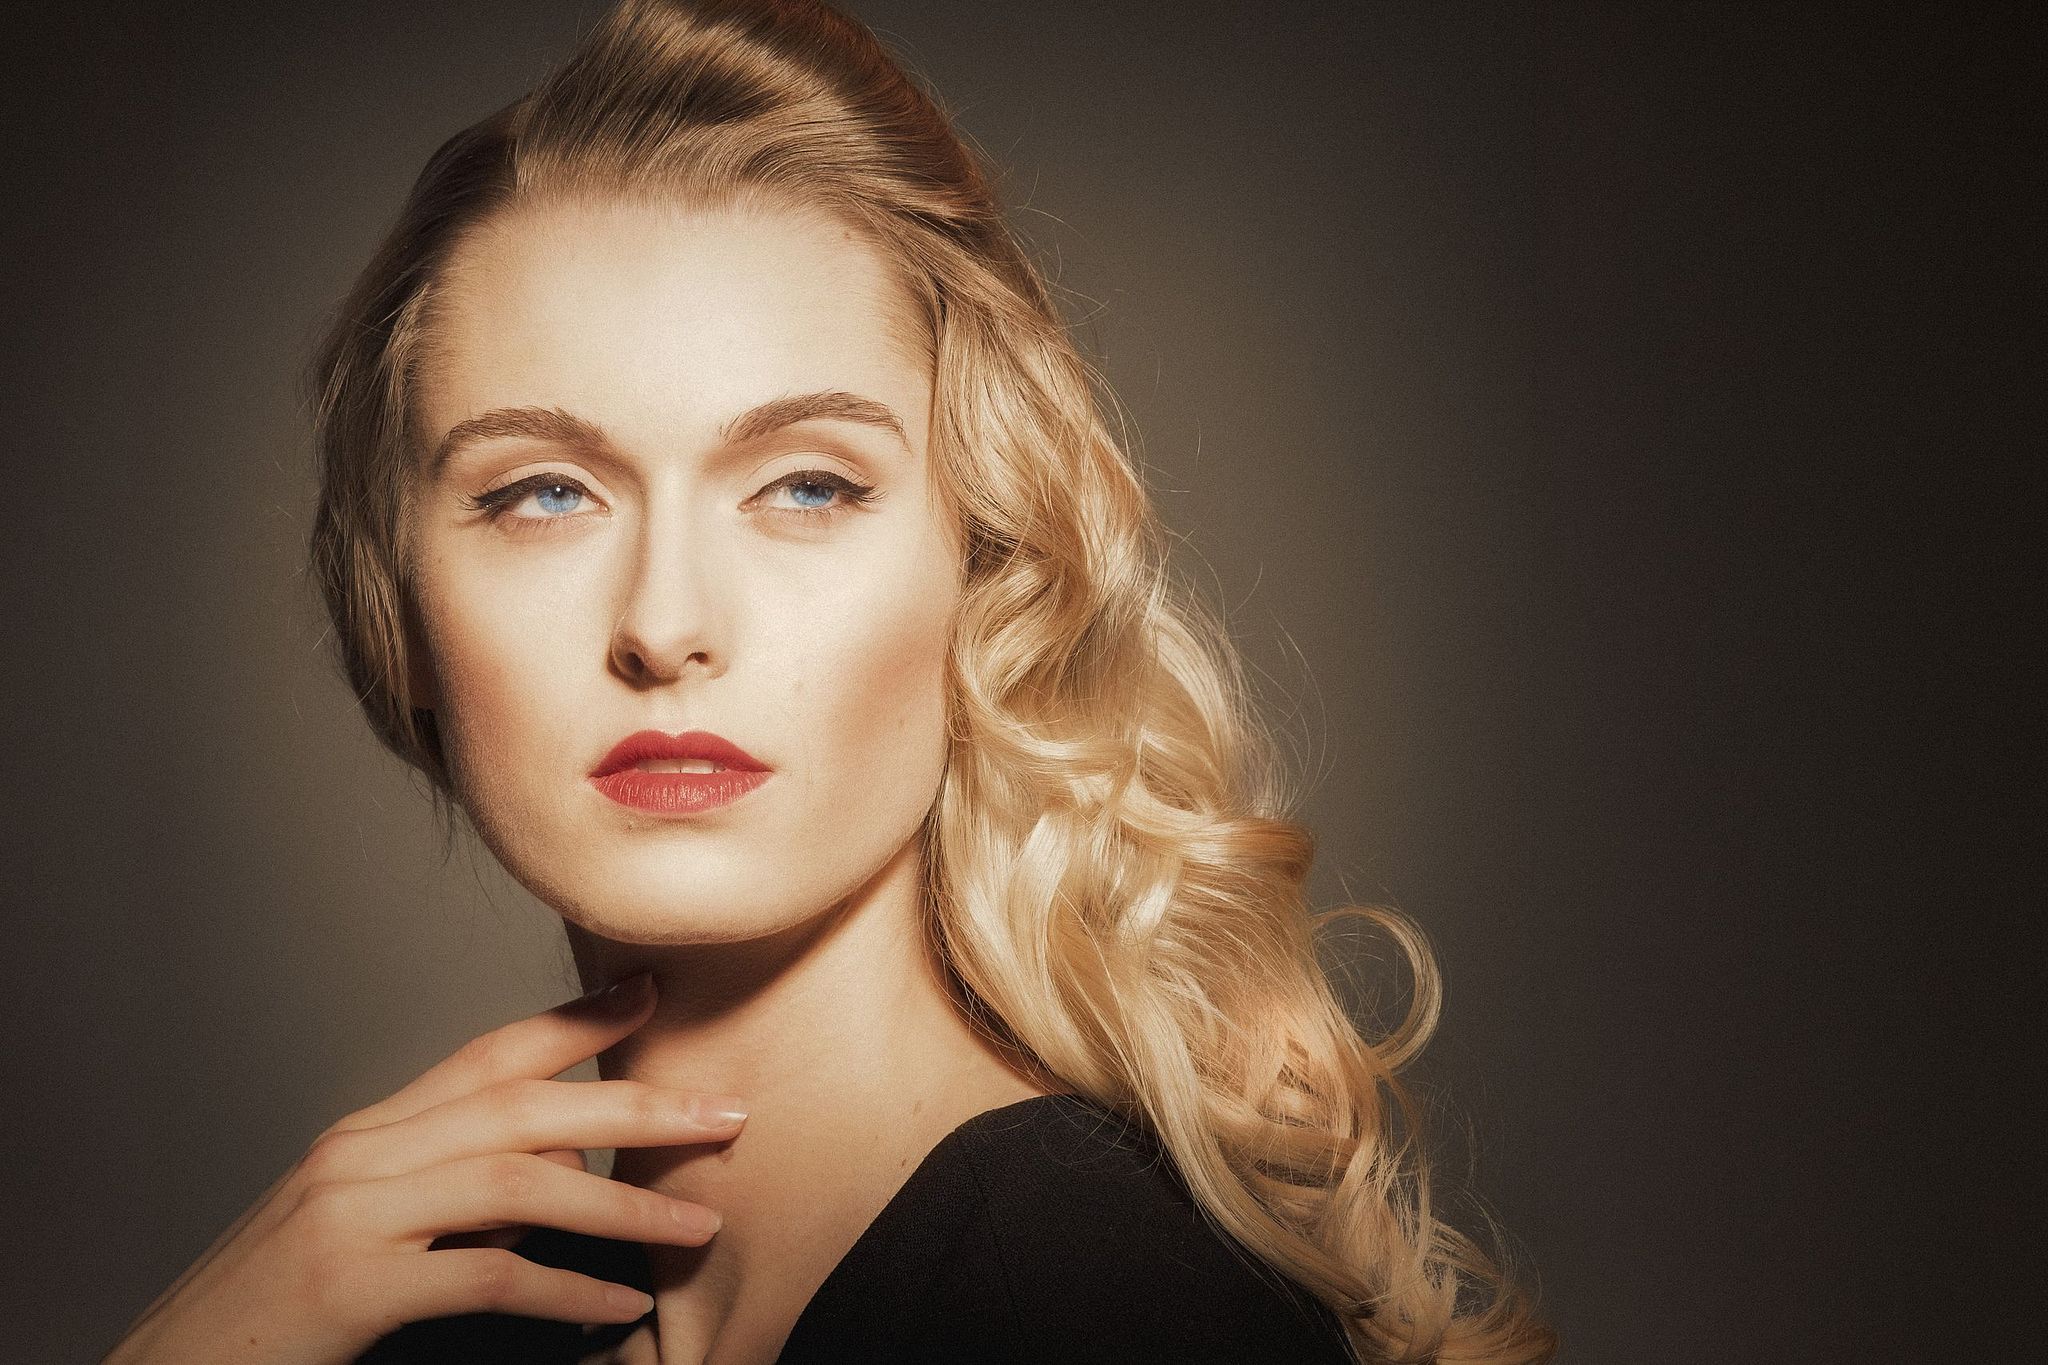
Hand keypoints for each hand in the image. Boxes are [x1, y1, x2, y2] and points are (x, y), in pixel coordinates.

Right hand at [102, 972, 742, 1364]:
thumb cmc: (273, 1316)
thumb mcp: (366, 1236)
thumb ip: (451, 1202)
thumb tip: (553, 1188)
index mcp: (368, 1135)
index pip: (488, 1054)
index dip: (576, 1020)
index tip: (653, 993)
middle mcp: (361, 1154)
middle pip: (524, 1104)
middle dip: (636, 1102)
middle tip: (727, 1113)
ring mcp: (351, 1214)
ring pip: (519, 1183)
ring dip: (624, 1204)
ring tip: (701, 1223)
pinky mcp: (348, 1284)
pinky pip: (486, 1277)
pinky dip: (566, 1288)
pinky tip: (621, 1307)